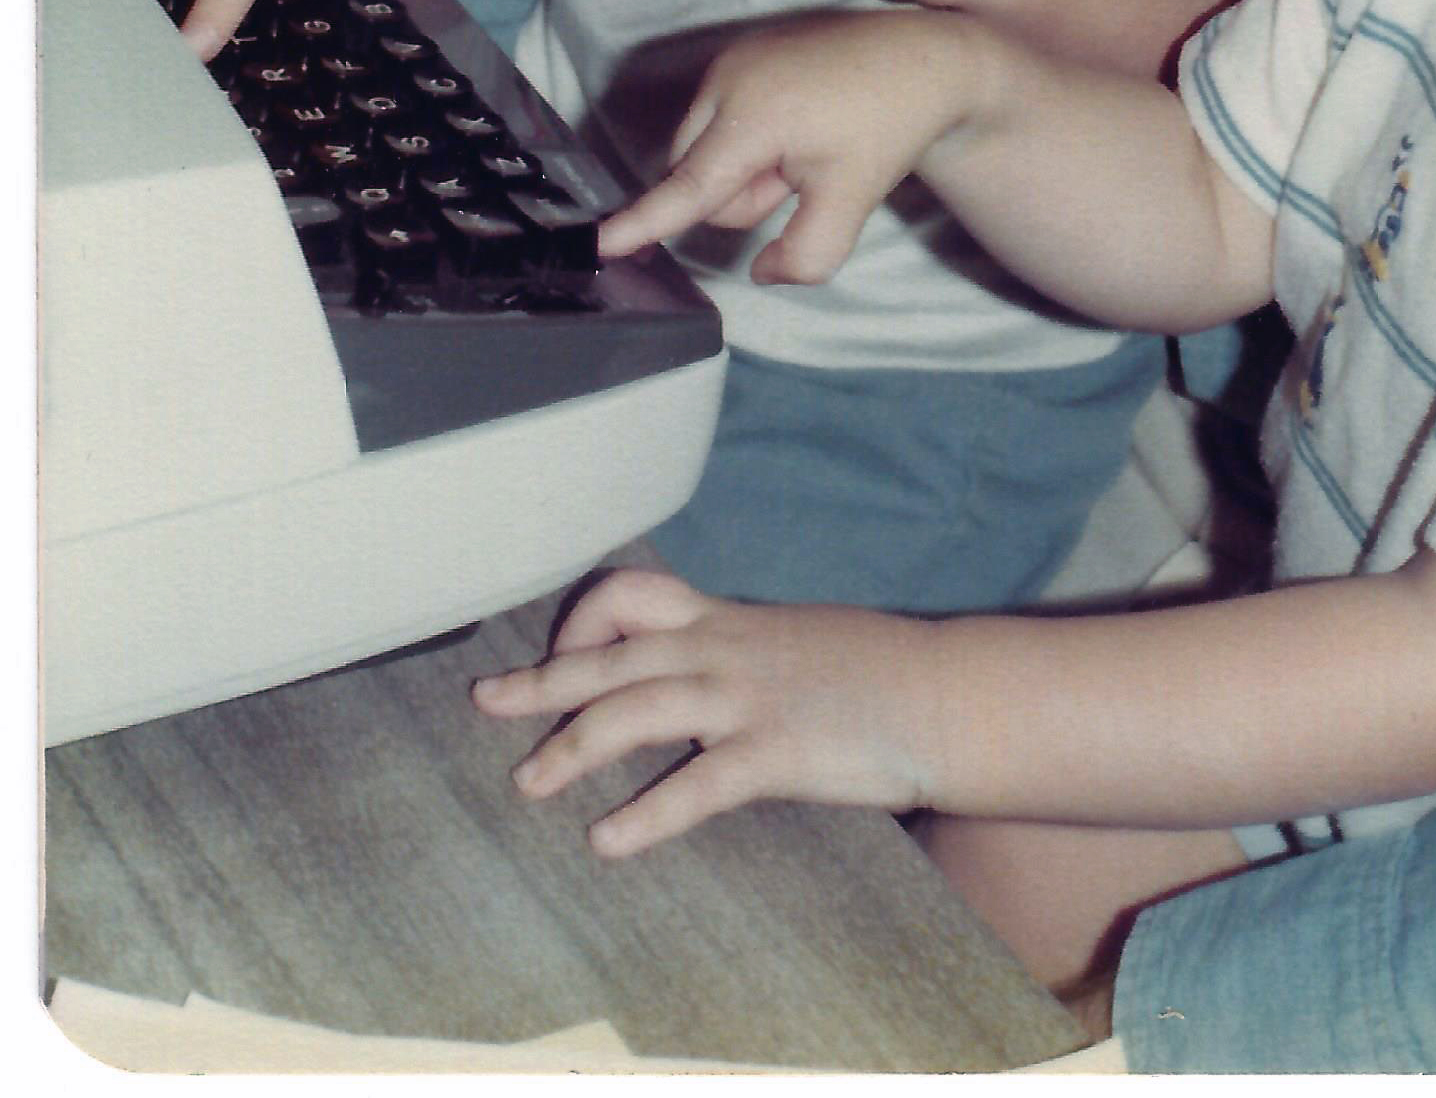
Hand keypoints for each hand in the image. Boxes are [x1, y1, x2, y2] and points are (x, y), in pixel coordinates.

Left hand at [470, 565, 944, 855]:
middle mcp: (726, 650)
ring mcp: (748, 699)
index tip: (557, 655)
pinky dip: (645, 814)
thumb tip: (701, 673)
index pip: (634, 595)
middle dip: (542, 680)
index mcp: (730, 621)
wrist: (947, 694)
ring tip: (529, 784)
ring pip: (636, 710)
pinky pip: (696, 784)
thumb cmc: (879, 673)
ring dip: (573, 747)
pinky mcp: (776, 751)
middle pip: (613, 654)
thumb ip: (742, 651)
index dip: (583, 622)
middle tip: (486, 700)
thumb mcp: (797, 640)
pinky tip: (608, 843)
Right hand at [596, 5, 985, 274]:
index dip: (640, 223)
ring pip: (703, 153)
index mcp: (753, 117)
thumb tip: (763, 271)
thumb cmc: (887, 127)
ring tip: (806, 145)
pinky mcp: (738, 52)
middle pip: (695, 179)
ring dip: (746, 169)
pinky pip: (717, 121)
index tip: (595, 244)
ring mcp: (730, 59)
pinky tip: (800, 124)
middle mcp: (728, 80)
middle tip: (804, 174)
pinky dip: (750, 139)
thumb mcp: (854, 201)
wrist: (923, 59)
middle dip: (741, 195)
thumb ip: (806, 255)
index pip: (687, 188)